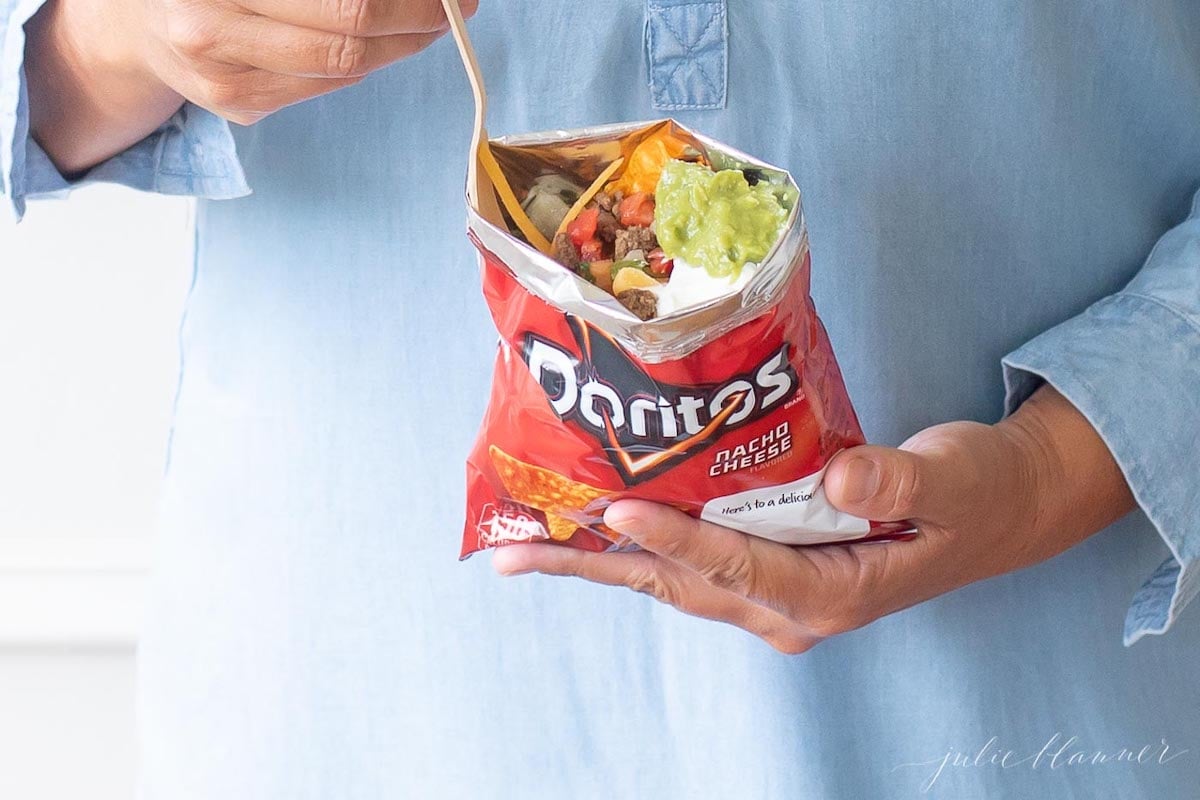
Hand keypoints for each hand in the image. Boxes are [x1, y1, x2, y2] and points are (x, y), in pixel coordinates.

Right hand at [25, 0, 475, 172]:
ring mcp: (222, 79)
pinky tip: (386, 42)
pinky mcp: (238, 108)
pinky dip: (366, 62)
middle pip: (347, 32)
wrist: (131, 18)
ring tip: (434, 20)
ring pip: (343, 68)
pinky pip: (324, 86)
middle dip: (418, 18)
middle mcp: (207, 29)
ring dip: (403, 45)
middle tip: (456, 4)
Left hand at [492, 386, 1134, 653]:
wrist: (999, 508)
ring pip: (674, 578)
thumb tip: (840, 475)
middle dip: (598, 564)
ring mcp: (776, 592)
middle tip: (513, 550)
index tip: (618, 509)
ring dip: (601, 559)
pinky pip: (691, 560)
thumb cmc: (980, 493)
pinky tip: (593, 523)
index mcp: (836, 593)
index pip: (742, 567)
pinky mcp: (768, 567)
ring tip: (524, 544)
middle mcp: (793, 605)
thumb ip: (899, 477)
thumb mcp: (956, 480)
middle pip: (681, 584)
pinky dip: (639, 543)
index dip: (680, 539)